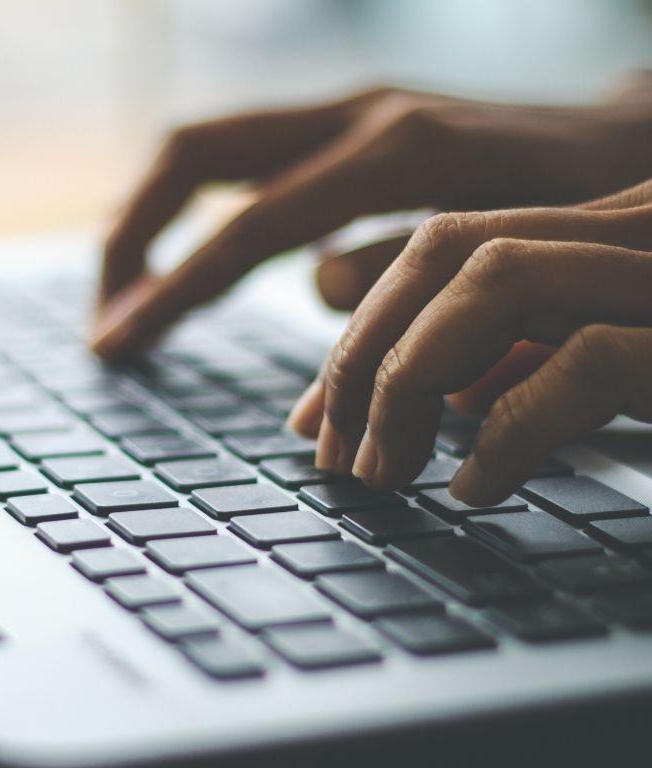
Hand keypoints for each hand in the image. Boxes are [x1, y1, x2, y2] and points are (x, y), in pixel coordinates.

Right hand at [92, 77, 651, 356]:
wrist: (637, 137)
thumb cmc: (591, 209)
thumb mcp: (520, 258)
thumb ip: (410, 275)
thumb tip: (317, 289)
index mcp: (396, 152)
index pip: (244, 229)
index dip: (170, 293)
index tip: (114, 346)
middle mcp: (355, 113)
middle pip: (191, 153)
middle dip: (129, 236)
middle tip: (107, 317)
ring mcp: (348, 109)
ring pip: (206, 144)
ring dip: (149, 217)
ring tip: (128, 294)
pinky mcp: (349, 123)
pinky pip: (243, 158)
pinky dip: (197, 210)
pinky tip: (190, 263)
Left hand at [287, 177, 651, 504]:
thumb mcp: (604, 346)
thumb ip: (501, 340)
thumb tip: (414, 364)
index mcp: (602, 225)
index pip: (440, 245)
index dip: (361, 328)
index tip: (319, 419)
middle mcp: (636, 221)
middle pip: (445, 247)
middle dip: (362, 352)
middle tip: (333, 453)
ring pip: (497, 279)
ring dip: (411, 380)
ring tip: (384, 470)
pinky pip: (585, 358)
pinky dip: (511, 429)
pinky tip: (475, 486)